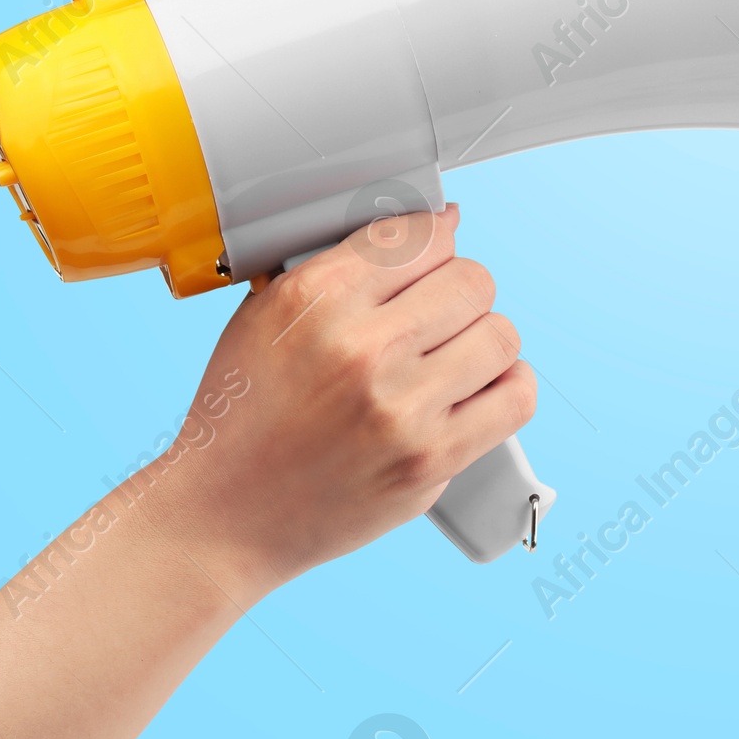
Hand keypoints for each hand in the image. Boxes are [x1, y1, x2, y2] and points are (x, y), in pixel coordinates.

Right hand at [161, 204, 535, 600]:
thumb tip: (445, 222)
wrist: (223, 516)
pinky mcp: (429, 460)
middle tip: (437, 315)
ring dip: (483, 339)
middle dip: (459, 291)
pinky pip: (515, 398)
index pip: (421, 235)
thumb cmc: (245, 411)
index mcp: (315, 298)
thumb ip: (351, 261)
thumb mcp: (267, 313)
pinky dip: (507, 387)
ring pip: (500, 334)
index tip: (432, 257)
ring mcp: (400, 408)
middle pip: (473, 280)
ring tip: (453, 354)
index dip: (434, 241)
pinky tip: (478, 388)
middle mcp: (362, 349)